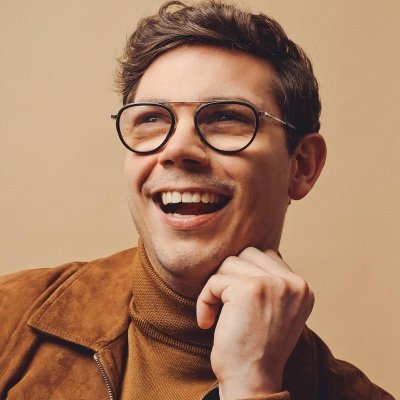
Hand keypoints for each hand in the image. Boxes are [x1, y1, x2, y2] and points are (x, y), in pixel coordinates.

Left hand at [196, 247, 313, 399]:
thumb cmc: (257, 348)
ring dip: (217, 288)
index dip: (245, 275)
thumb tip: (245, 254)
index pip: (266, 256)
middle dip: (230, 277)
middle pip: (247, 254)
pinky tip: (208, 322)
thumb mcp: (276, 311)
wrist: (252, 382)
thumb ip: (270, 282)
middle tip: (226, 304)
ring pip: (229, 264)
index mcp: (301, 288)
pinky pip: (214, 282)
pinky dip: (205, 301)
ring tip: (218, 313)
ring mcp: (272, 284)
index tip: (238, 302)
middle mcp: (292, 283)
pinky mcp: (249, 289)